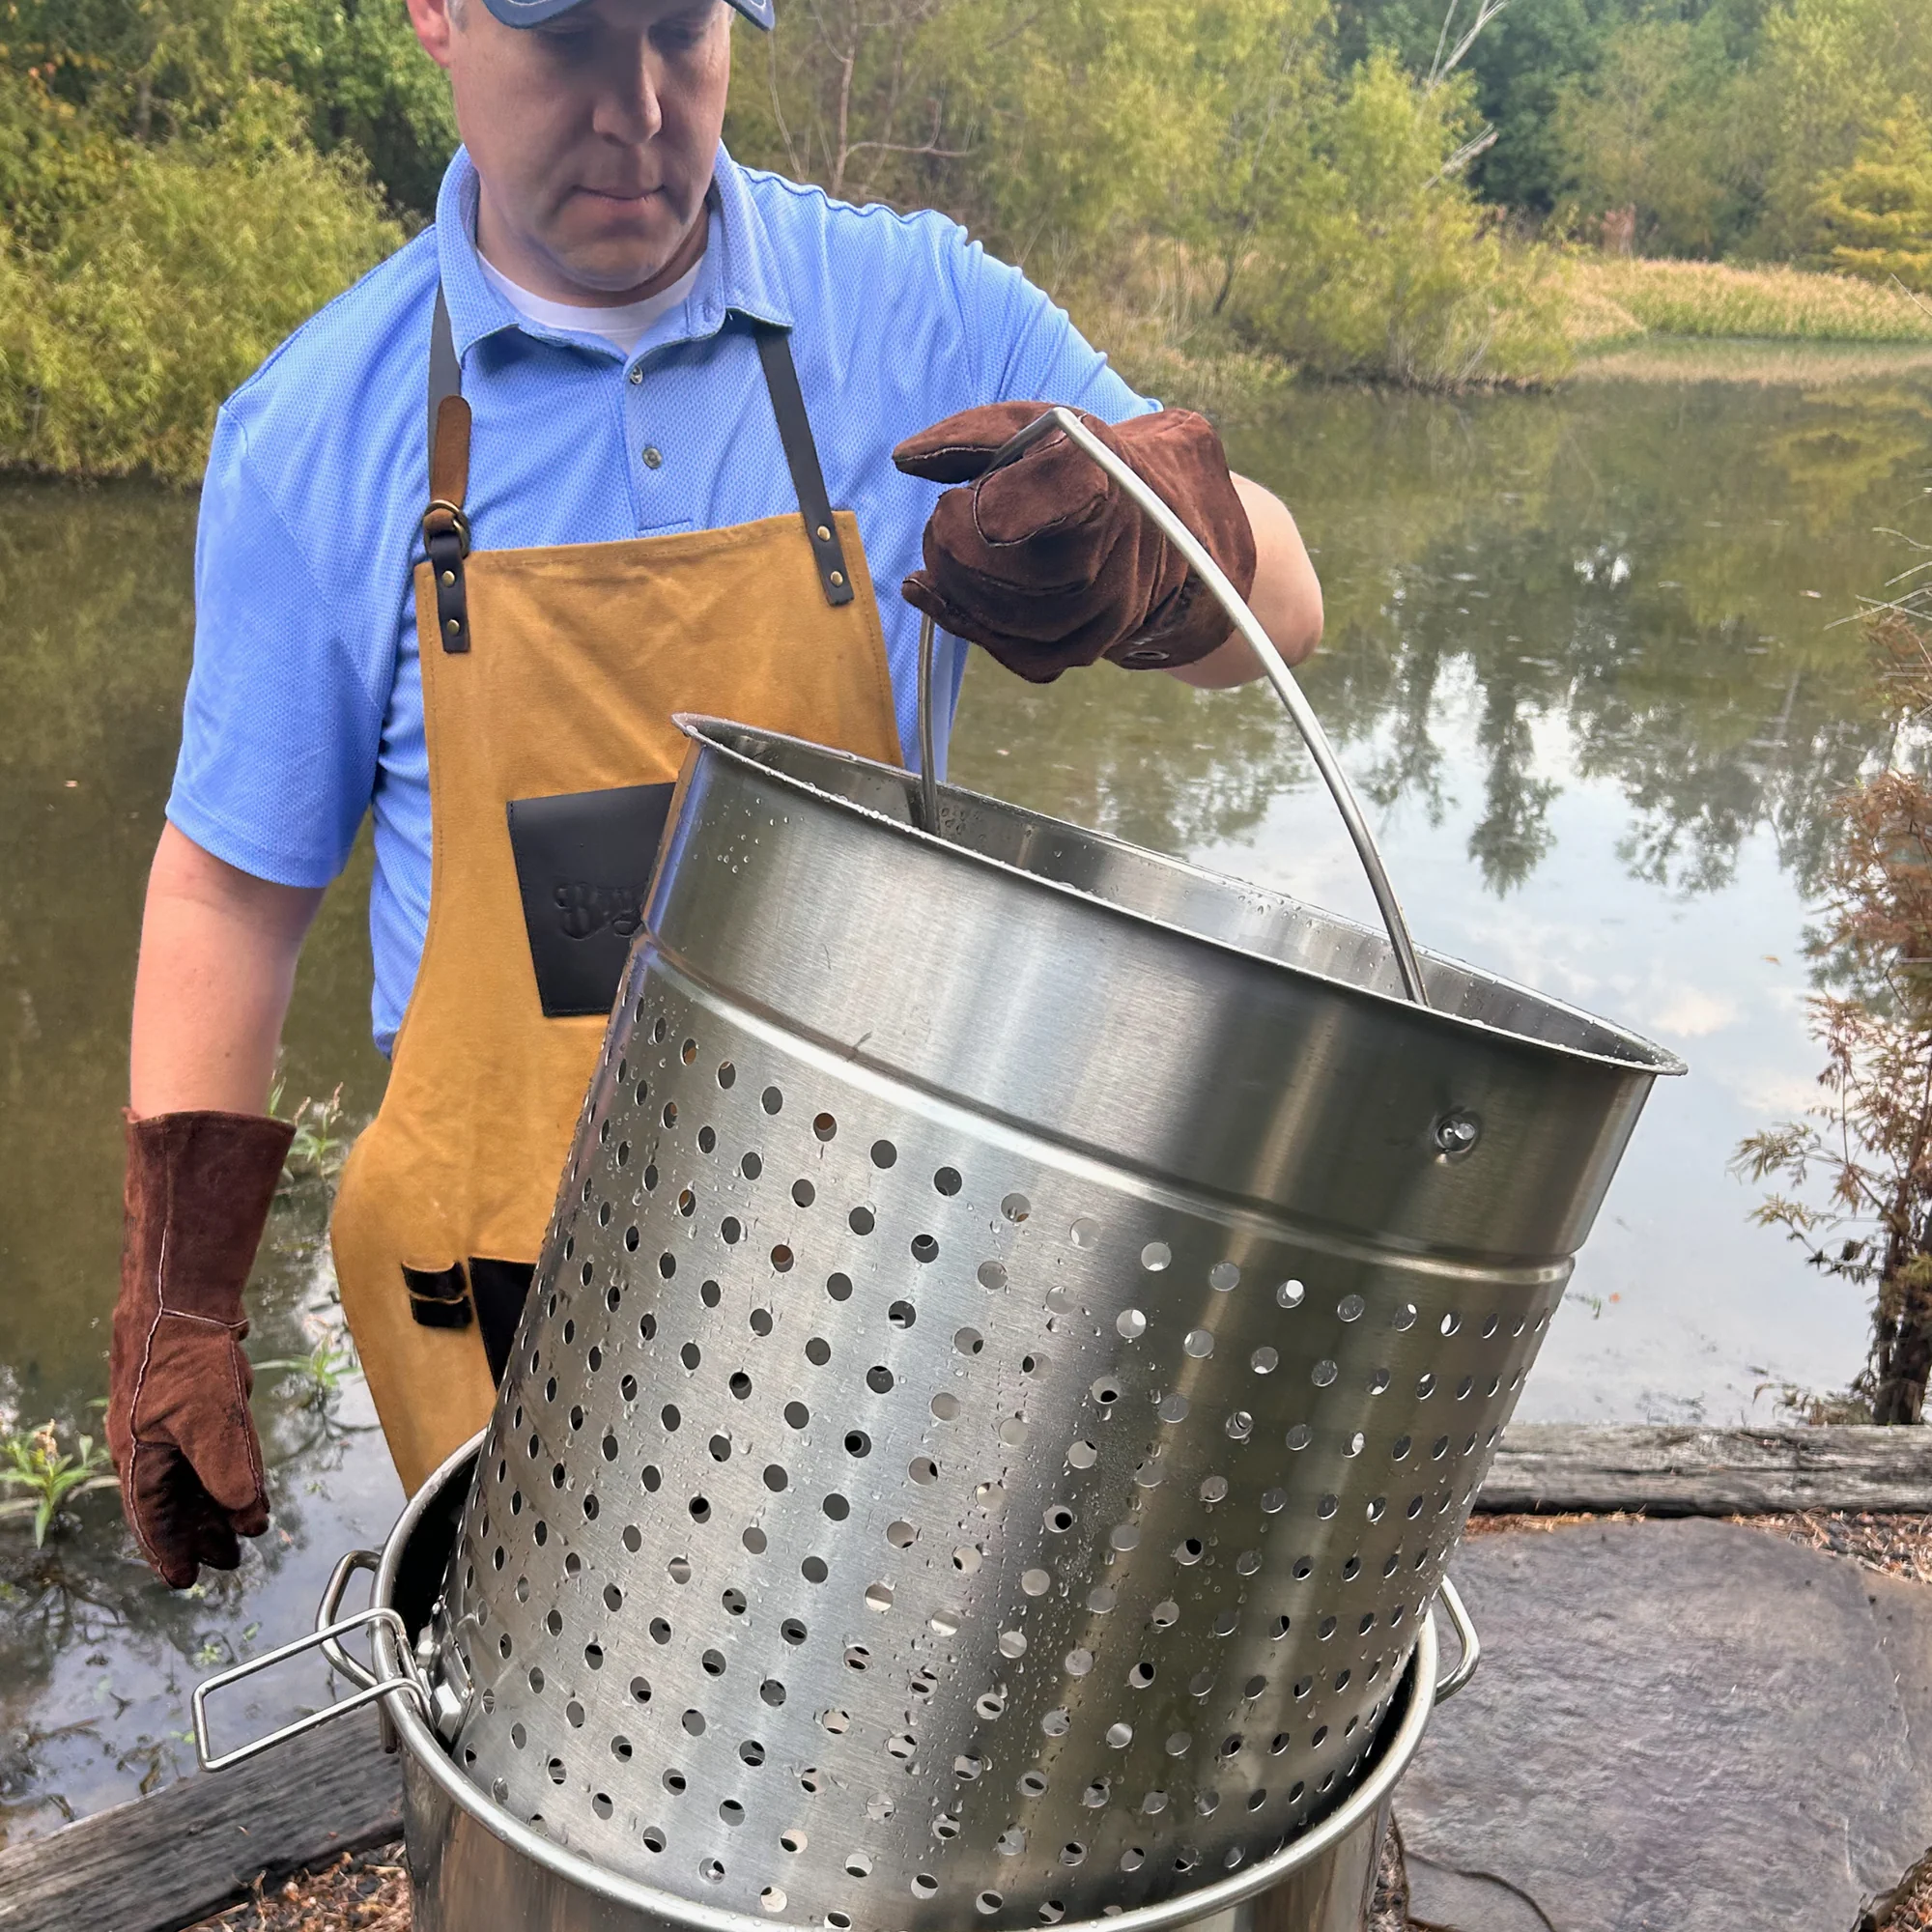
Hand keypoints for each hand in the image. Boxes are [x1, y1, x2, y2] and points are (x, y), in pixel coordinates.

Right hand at [108, 1110, 292, 1587]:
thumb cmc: (183, 1360)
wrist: (180, 1301)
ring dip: (216, 1507)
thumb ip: (229, 1474)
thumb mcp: (211, 1423)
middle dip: (202, 1534)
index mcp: (140, 1461)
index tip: (186, 1580)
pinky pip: (206, 1452)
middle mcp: (149, 1448)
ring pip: (192, 1480)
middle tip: (229, 1560)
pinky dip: (224, 1473)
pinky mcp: (190, 1406)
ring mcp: (169, 1426)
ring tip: (241, 1533)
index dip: (170, 1551)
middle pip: (175, 1505)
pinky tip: (245, 1487)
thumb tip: (247, 1516)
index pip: (154, 1522)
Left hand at [893, 402, 1255, 683]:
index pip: (1039, 504)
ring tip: (949, 545)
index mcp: (1101, 484)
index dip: (984, 507)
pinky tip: (934, 592)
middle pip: (1000, 571)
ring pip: (998, 616)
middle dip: (951, 544)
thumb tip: (905, 459)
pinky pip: (1006, 649)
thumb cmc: (1084, 465)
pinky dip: (961, 619)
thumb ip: (971, 434)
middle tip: (946, 516)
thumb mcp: (1041, 426)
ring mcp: (1101, 615)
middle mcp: (1111, 559)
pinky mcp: (1082, 650)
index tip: (964, 496)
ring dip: (953, 582)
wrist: (1162, 522)